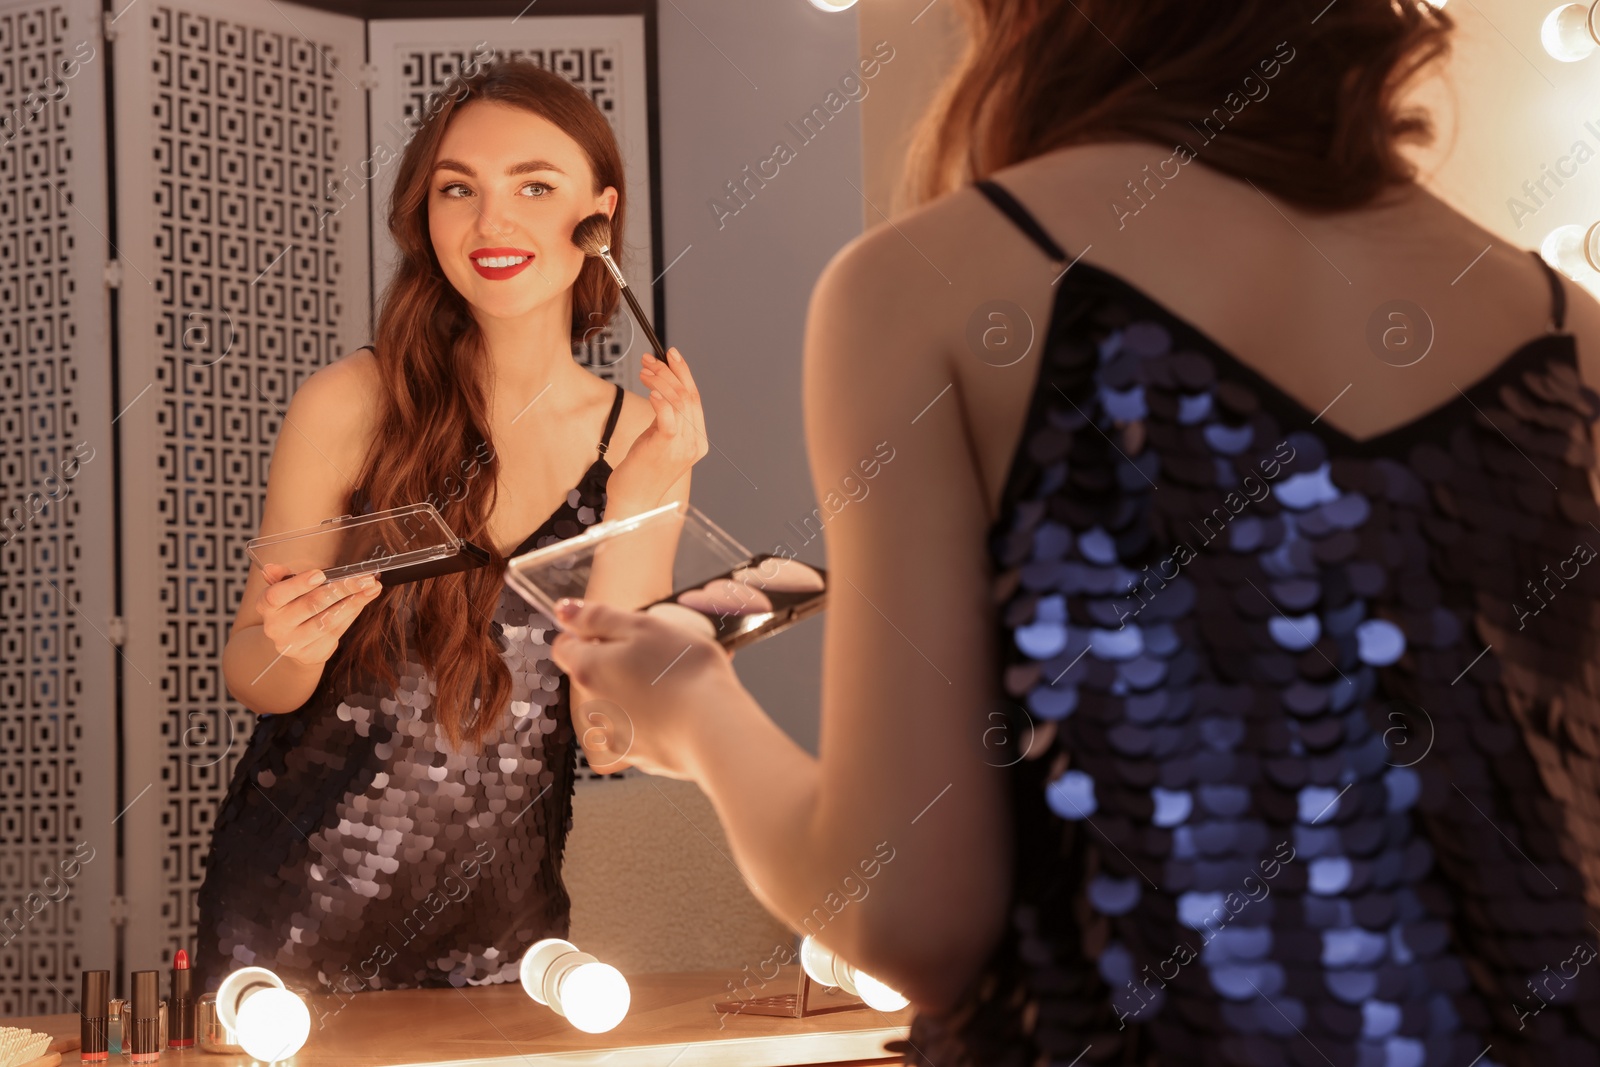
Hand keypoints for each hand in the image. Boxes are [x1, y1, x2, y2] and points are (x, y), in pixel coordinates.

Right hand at [256, 563, 383, 666]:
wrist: (294, 642)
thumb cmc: (293, 607)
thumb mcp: (286, 590)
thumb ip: (284, 577)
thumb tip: (270, 568)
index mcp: (266, 606)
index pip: (276, 595)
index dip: (299, 584)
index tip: (321, 573)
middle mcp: (276, 627)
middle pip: (310, 605)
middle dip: (341, 589)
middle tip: (364, 578)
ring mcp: (293, 643)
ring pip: (328, 620)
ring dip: (354, 601)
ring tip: (372, 587)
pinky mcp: (311, 653)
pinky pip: (337, 631)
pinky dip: (353, 613)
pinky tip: (365, 600)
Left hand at [549, 598, 738, 780]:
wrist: (715, 730)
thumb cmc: (685, 674)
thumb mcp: (643, 626)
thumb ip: (598, 617)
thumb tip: (565, 611)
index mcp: (588, 669)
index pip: (565, 645)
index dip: (588, 632)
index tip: (617, 630)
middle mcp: (592, 706)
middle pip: (594, 674)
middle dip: (617, 662)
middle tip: (657, 654)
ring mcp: (613, 735)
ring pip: (616, 703)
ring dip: (635, 691)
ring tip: (673, 683)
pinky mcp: (637, 755)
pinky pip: (638, 729)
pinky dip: (652, 718)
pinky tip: (678, 710)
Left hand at [604, 347, 707, 512]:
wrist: (634, 501)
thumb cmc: (642, 472)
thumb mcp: (658, 440)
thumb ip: (666, 420)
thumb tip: (661, 391)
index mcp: (697, 440)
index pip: (695, 398)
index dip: (684, 373)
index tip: (670, 355)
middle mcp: (694, 442)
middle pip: (688, 395)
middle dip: (669, 371)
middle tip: (651, 359)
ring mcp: (683, 445)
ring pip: (679, 401)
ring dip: (660, 380)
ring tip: (644, 371)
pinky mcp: (666, 446)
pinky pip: (668, 416)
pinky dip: (661, 399)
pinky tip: (651, 389)